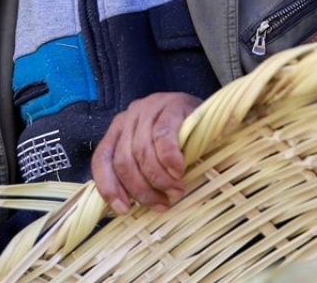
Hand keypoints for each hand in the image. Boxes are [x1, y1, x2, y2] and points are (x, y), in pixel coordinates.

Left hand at [92, 92, 200, 215]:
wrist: (214, 114)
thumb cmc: (182, 142)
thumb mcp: (155, 157)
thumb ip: (140, 173)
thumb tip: (128, 208)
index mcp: (119, 130)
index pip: (102, 159)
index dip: (109, 187)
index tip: (125, 209)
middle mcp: (129, 117)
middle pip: (123, 160)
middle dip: (141, 189)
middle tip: (162, 204)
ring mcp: (149, 108)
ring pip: (141, 151)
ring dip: (158, 179)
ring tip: (176, 191)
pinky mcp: (171, 106)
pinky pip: (163, 135)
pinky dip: (168, 158)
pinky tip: (178, 171)